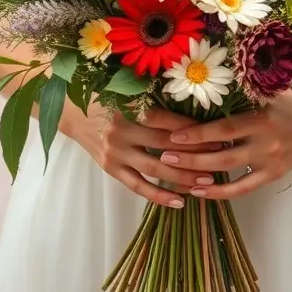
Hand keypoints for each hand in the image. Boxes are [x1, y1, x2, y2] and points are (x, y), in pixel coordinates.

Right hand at [65, 100, 222, 208]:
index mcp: (129, 108)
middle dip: (195, 155)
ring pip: (155, 169)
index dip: (194, 131)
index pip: (168, 123)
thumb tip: (193, 109)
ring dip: (182, 178)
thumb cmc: (105, 94)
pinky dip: (158, 195)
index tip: (218, 136)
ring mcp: (115, 153)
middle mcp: (122, 132)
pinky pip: (137, 186)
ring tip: (207, 184)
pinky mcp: (110, 169)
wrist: (71, 110)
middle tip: (221, 161)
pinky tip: (179, 202)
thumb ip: (154, 99)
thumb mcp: (127, 90)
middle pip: (166, 147)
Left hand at [159, 83, 291, 199]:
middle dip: (191, 158)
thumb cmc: (286, 100)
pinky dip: (220, 192)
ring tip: (174, 174)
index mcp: (261, 118)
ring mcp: (270, 162)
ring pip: (229, 173)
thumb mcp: (265, 91)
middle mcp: (266, 142)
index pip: (224, 129)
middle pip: (222, 155)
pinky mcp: (272, 175)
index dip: (197, 134)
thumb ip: (239, 93)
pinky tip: (199, 191)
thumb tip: (199, 89)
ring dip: (200, 176)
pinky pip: (243, 189)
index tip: (173, 135)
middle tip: (164, 157)